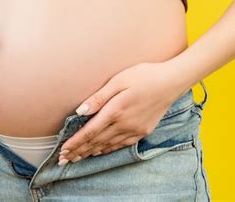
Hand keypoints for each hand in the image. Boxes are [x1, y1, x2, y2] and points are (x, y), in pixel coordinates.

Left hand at [58, 61, 186, 165]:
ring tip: (76, 158)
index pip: (90, 132)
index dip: (75, 143)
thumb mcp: (118, 81)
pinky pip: (121, 145)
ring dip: (90, 153)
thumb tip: (80, 111)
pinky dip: (107, 150)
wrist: (172, 81)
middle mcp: (124, 124)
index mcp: (116, 111)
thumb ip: (98, 98)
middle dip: (78, 151)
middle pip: (96, 142)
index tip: (63, 150)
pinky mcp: (143, 131)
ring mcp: (135, 130)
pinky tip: (99, 152)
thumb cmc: (143, 75)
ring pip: (108, 146)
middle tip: (63, 159)